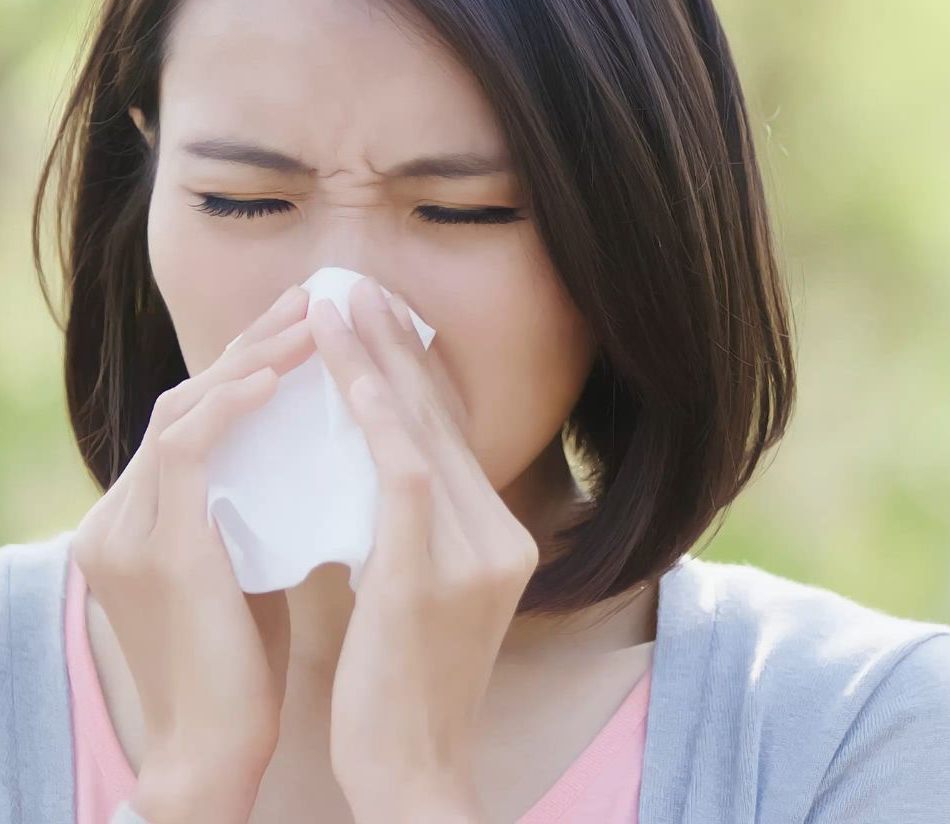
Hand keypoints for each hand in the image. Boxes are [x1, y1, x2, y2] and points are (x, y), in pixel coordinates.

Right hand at [71, 283, 316, 819]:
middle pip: (189, 395)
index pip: (200, 412)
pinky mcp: (154, 548)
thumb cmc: (241, 658)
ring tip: (311, 319)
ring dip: (251, 358)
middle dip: (254, 341)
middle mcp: (125, 510)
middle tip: (313, 297)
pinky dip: (229, 406)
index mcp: (148, 511)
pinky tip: (276, 375)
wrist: (213, 748)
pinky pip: (186, 450)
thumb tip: (312, 441)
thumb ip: (253, 499)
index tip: (309, 323)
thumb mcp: (243, 557)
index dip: (251, 361)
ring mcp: (130, 527)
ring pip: (184, 409)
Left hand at [307, 278, 539, 821]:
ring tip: (338, 303)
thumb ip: (397, 528)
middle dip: (395, 346)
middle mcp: (502, 534)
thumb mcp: (409, 593)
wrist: (411, 773)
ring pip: (423, 429)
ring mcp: (478, 551)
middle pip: (443, 418)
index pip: (451, 436)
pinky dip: (375, 408)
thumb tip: (345, 465)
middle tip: (354, 287)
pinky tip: (345, 363)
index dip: (412, 373)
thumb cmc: (395, 687)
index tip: (374, 325)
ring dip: (376, 359)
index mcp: (499, 537)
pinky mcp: (437, 568)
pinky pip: (406, 467)